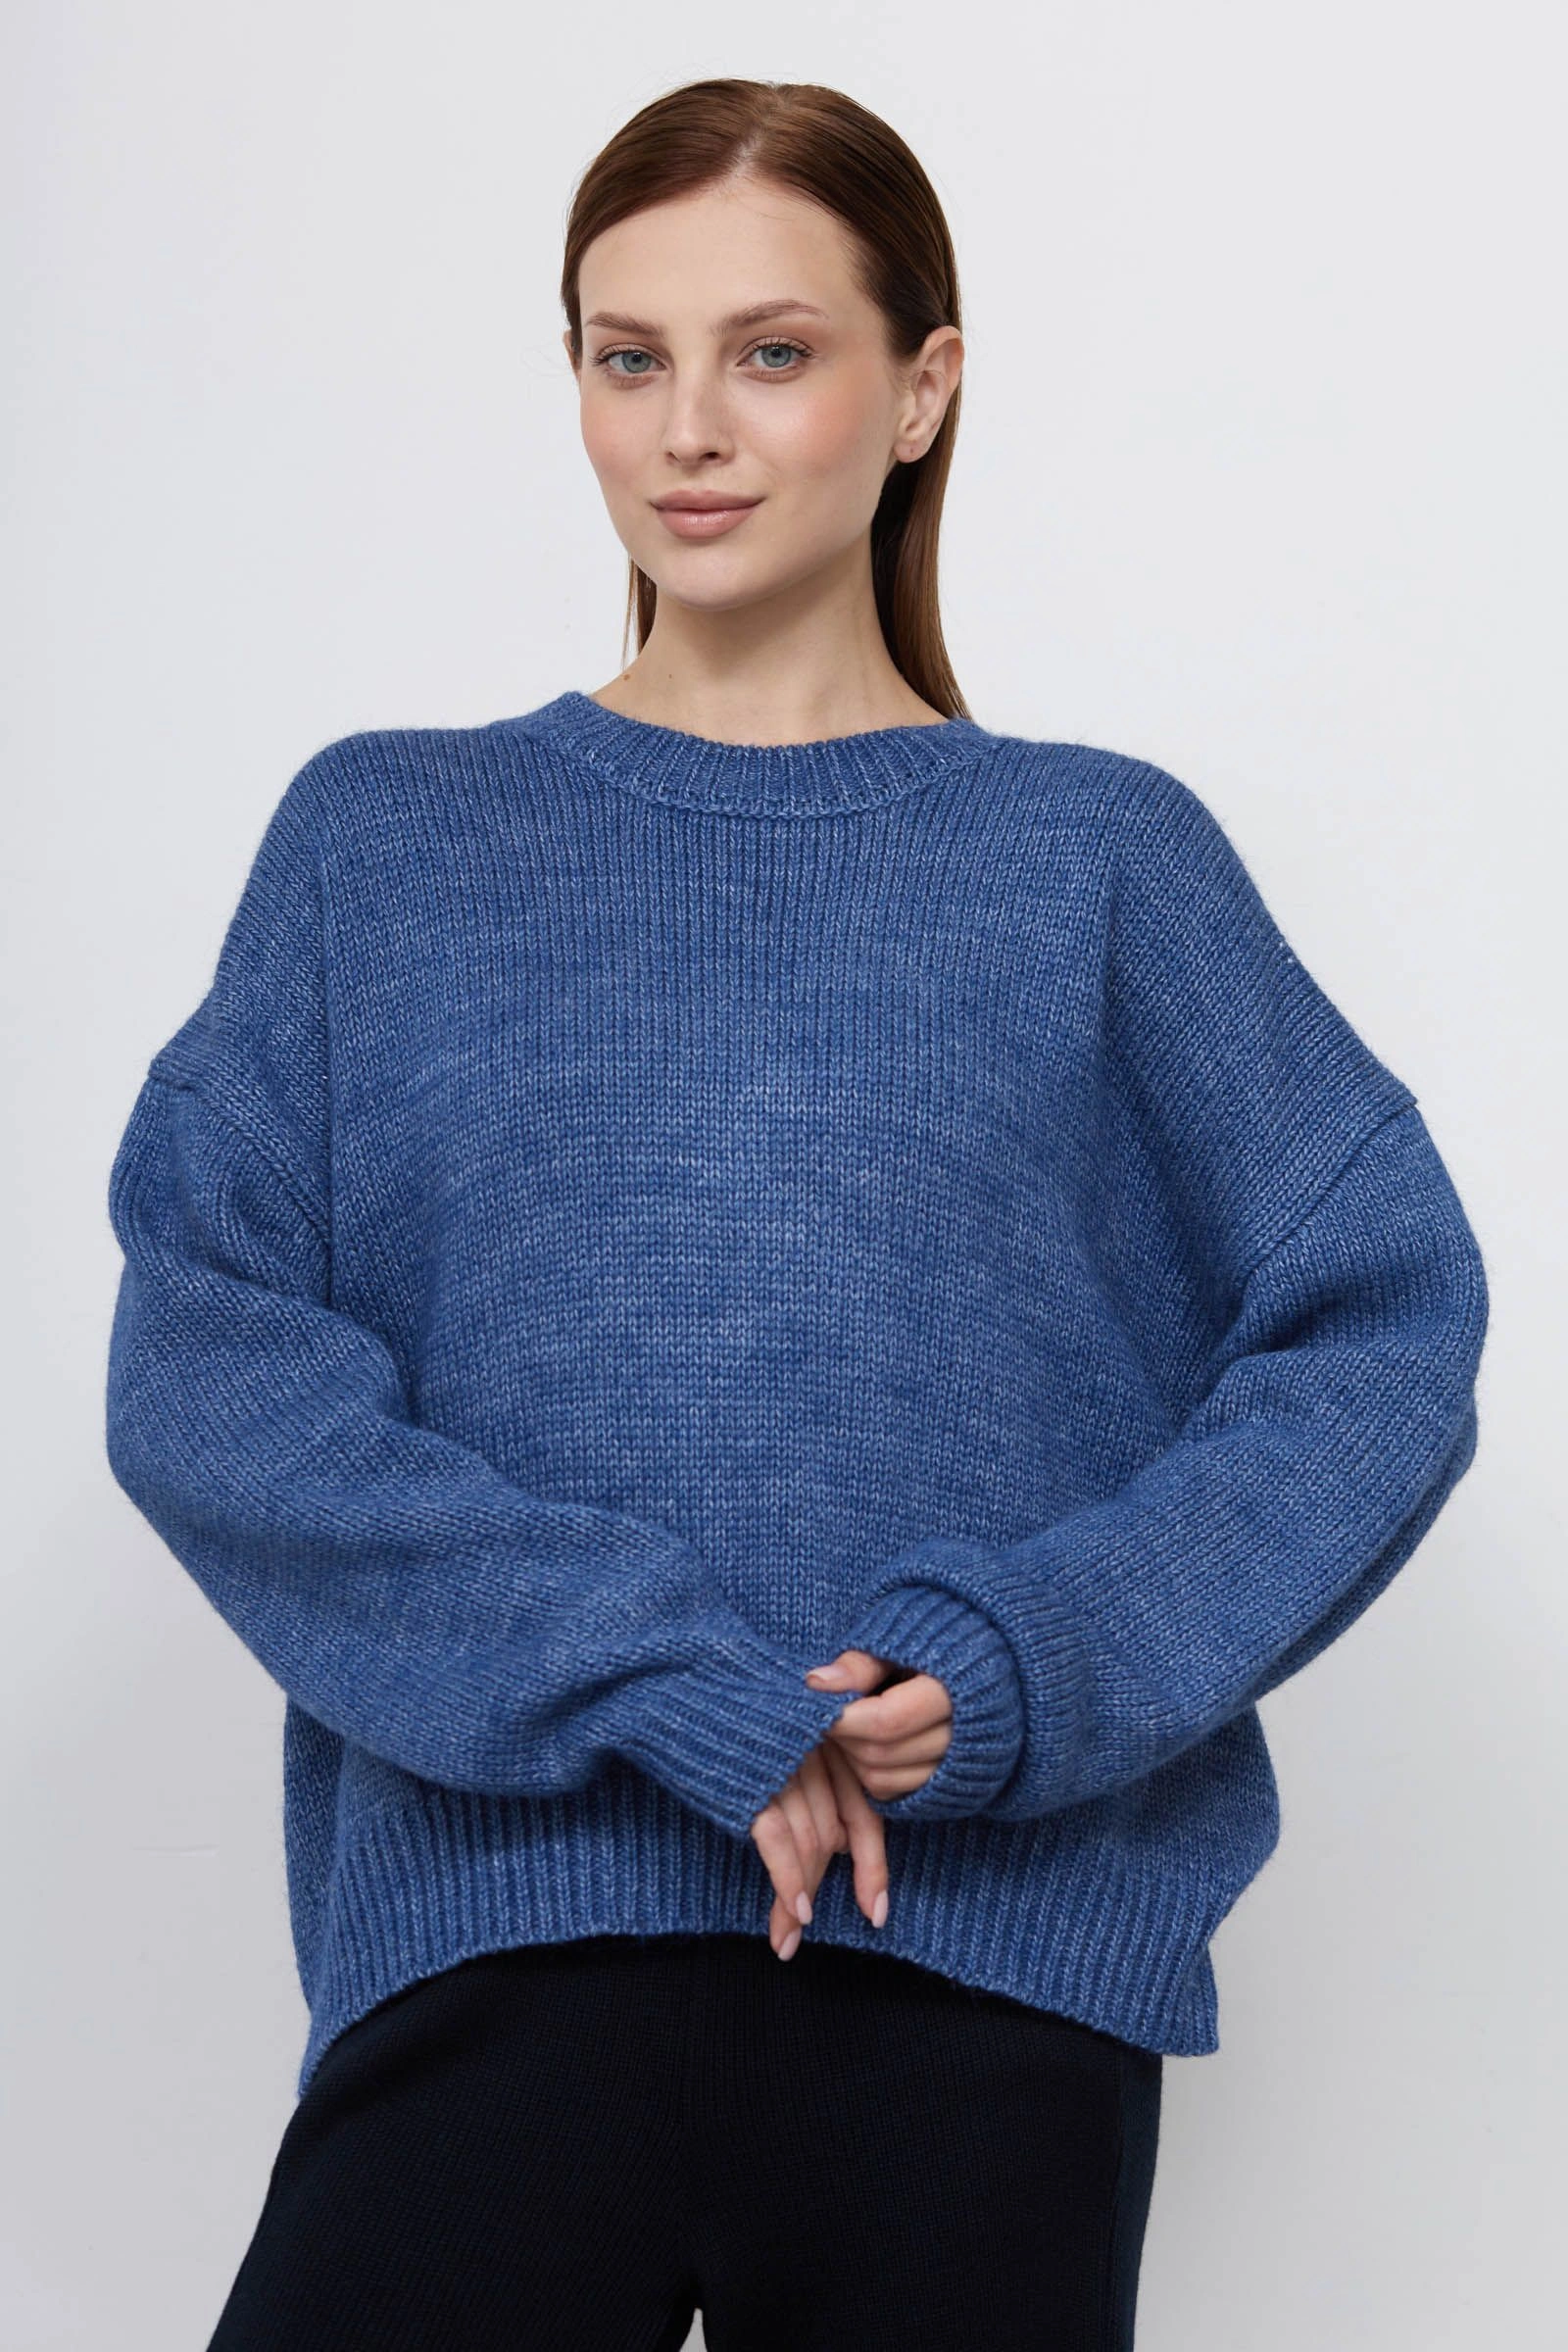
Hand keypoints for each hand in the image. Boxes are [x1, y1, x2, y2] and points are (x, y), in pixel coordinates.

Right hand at [749, 1715, 890, 1960]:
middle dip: (820, 1886)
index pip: (862, 1813)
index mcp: (832, 1741)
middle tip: (803, 1929)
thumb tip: (836, 1847)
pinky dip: (788, 1880)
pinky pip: (778, 1840)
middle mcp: (817, 1750)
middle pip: (832, 1836)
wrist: (673, 1687)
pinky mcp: (754, 1779)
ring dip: (802, 1896)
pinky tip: (795, 1913)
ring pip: (808, 1844)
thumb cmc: (727, 1715)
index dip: (872, 1868)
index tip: (876, 1913)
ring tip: (789, 1937)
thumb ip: (818, 1778)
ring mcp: (788, 1764)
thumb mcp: (785, 1739)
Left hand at [805, 1647, 953, 1800]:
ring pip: (881, 1779)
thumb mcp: (893, 1648)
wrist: (959, 1675)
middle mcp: (960, 1737)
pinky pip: (889, 1793)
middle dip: (845, 1736)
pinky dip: (867, 1774)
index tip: (818, 1707)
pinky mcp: (938, 1786)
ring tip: (847, 1727)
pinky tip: (863, 1744)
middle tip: (828, 1716)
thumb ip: (860, 1665)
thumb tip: (816, 1683)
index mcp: (952, 1692)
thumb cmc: (920, 1654)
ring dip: (852, 1757)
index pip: (887, 1720)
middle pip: (881, 1753)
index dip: (845, 1718)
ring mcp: (952, 1767)